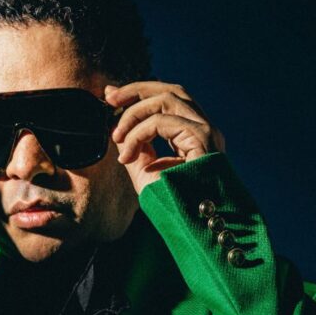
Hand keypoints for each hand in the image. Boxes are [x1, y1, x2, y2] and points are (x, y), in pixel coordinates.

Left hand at [104, 80, 225, 195]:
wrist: (191, 225)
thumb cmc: (171, 203)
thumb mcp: (144, 169)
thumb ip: (134, 145)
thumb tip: (116, 125)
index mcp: (192, 134)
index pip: (168, 100)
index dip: (139, 93)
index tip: (111, 96)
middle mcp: (203, 128)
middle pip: (170, 90)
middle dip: (136, 90)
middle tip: (110, 98)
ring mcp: (206, 131)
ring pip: (166, 99)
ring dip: (134, 113)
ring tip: (116, 136)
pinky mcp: (202, 138)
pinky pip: (162, 122)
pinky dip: (139, 134)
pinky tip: (128, 155)